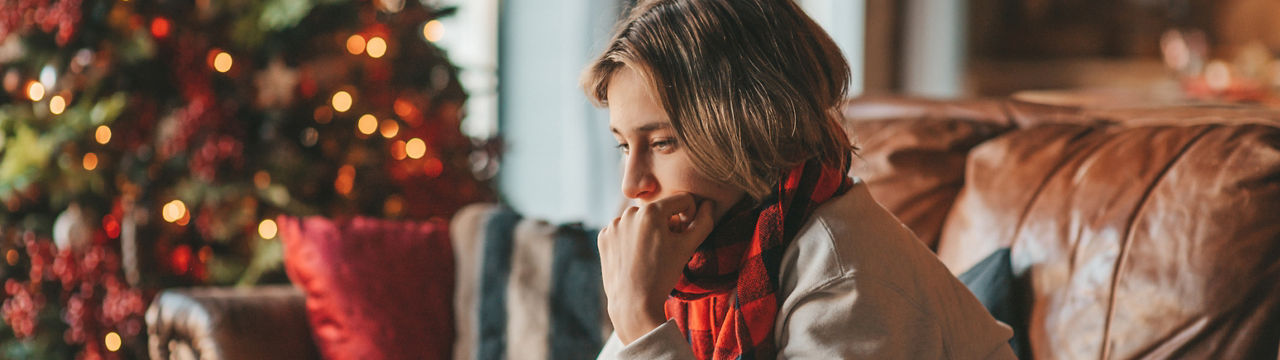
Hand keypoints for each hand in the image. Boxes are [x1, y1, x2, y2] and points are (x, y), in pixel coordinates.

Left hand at [598, 193, 715, 344]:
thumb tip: (709, 204)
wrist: (633, 304)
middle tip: (665, 249)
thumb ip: (703, 222)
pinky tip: (633, 257)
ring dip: (647, 231)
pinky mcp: (603, 237)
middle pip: (659, 210)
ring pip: (640, 220)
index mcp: (651, 211)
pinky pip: (623, 230)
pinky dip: (630, 239)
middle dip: (666, 224)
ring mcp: (613, 225)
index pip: (681, 200)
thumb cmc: (663, 275)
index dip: (689, 216)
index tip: (684, 235)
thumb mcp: (687, 247)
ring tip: (649, 255)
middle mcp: (629, 212)